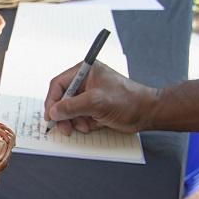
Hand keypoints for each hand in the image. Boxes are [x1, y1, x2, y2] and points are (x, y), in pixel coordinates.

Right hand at [44, 62, 158, 135]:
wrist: (147, 113)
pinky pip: (79, 117)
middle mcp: (85, 82)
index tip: (51, 116)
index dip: (52, 100)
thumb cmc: (127, 101)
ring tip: (86, 126)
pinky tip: (94, 125)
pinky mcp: (94, 107)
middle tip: (65, 128)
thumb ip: (72, 106)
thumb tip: (53, 112)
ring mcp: (89, 95)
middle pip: (62, 99)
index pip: (59, 84)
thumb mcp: (96, 102)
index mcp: (85, 71)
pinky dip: (83, 124)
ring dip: (75, 121)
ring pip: (70, 111)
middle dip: (64, 115)